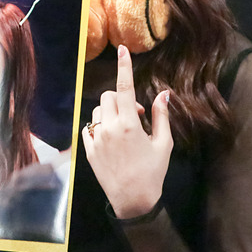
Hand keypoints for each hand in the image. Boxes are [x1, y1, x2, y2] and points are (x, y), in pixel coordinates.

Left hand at [82, 45, 172, 218]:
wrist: (133, 201)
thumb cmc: (152, 173)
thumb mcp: (164, 144)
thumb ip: (161, 116)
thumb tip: (163, 93)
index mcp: (129, 125)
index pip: (124, 88)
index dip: (124, 67)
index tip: (123, 50)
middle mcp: (109, 128)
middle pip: (108, 96)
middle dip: (120, 98)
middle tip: (135, 115)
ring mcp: (96, 139)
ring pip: (97, 111)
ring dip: (109, 112)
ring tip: (123, 129)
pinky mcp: (88, 150)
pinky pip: (88, 127)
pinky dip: (98, 127)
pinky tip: (110, 139)